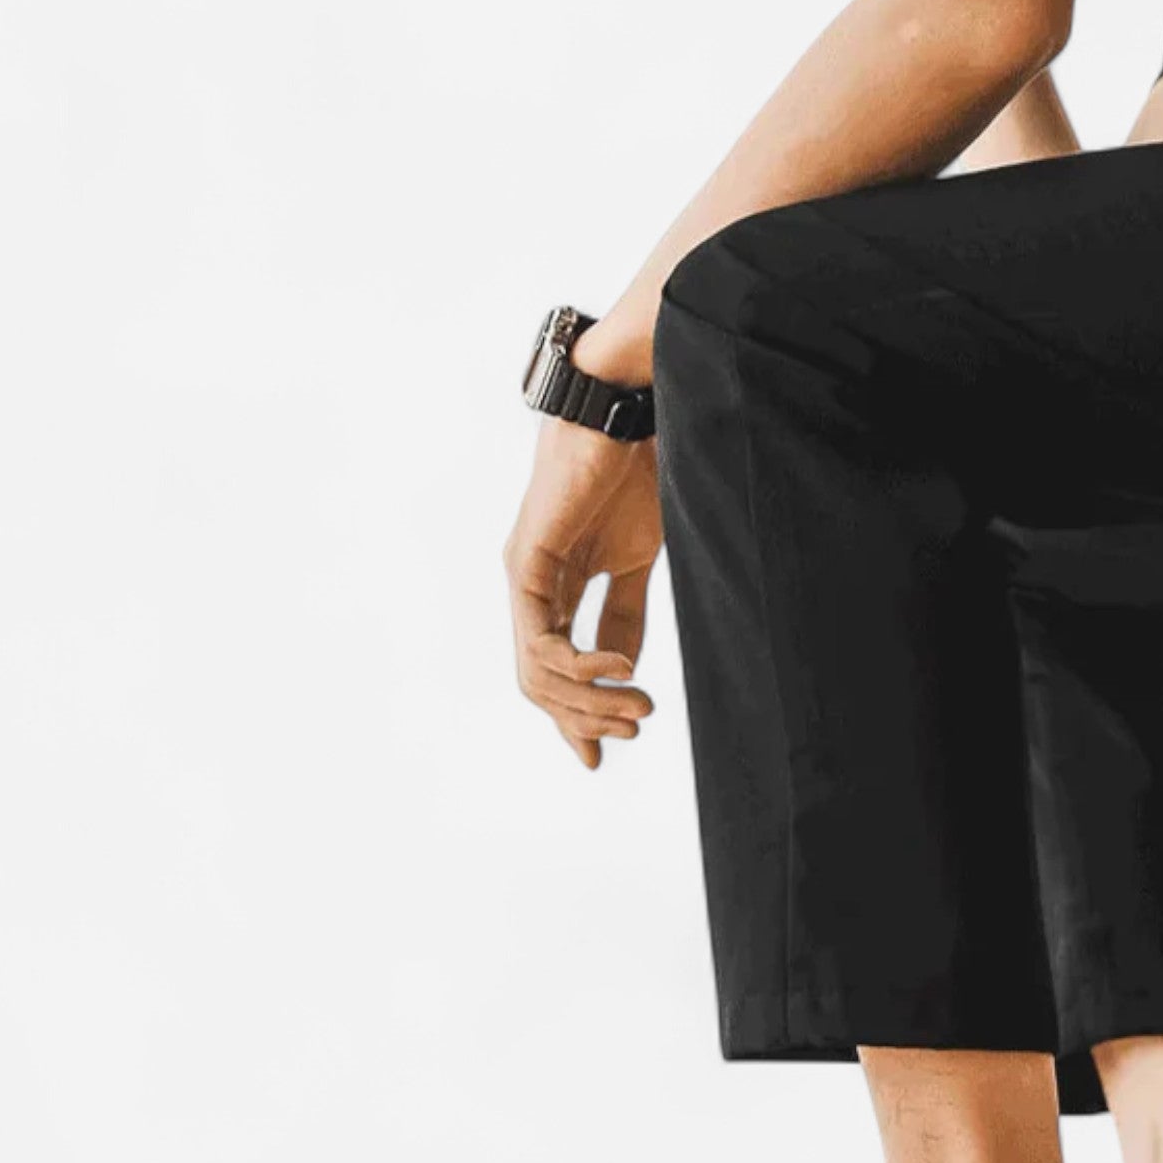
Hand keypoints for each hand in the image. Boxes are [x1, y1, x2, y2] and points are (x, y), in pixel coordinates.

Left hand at [503, 418, 660, 767]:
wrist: (627, 412)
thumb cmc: (635, 472)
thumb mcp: (636, 563)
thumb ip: (624, 617)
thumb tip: (625, 673)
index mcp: (558, 587)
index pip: (555, 671)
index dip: (577, 718)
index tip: (608, 750)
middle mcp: (531, 587)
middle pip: (541, 683)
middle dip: (587, 718)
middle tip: (636, 727)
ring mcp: (524, 575)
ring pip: (537, 671)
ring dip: (589, 701)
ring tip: (638, 706)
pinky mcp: (527, 560)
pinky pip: (539, 637)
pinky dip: (577, 665)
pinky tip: (619, 669)